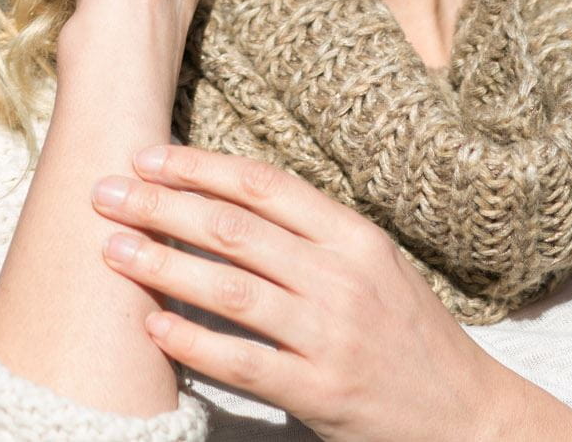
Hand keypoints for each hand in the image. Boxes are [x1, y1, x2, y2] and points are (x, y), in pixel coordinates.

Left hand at [89, 144, 520, 441]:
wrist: (466, 414)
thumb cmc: (407, 334)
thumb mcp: (373, 266)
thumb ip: (311, 236)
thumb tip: (225, 202)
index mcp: (355, 237)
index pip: (265, 186)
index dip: (200, 167)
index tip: (147, 157)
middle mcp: (342, 278)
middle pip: (236, 229)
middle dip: (163, 206)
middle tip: (106, 194)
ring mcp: (331, 335)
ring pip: (231, 289)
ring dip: (164, 266)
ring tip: (113, 251)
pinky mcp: (322, 391)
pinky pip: (243, 361)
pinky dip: (193, 342)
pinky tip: (152, 326)